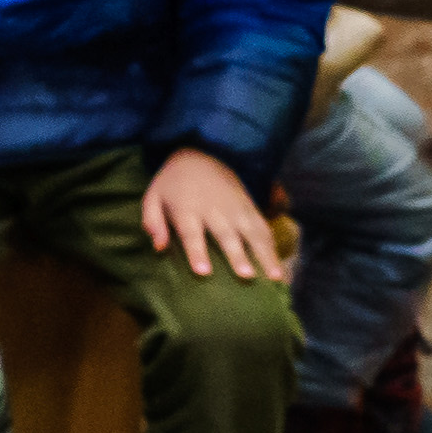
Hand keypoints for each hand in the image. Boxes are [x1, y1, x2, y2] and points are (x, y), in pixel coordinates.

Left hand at [135, 145, 281, 281]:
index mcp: (187, 209)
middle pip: (227, 235)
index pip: (192, 233)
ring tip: (274, 278)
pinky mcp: (250, 207)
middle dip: (237, 256)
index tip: (204, 272)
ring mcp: (236, 208)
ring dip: (265, 255)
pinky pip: (264, 228)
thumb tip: (158, 248)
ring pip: (253, 233)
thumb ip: (152, 222)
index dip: (197, 252)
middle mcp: (214, 210)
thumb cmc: (173, 184)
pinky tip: (279, 267)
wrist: (201, 154)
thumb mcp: (153, 197)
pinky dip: (273, 247)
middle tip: (246, 276)